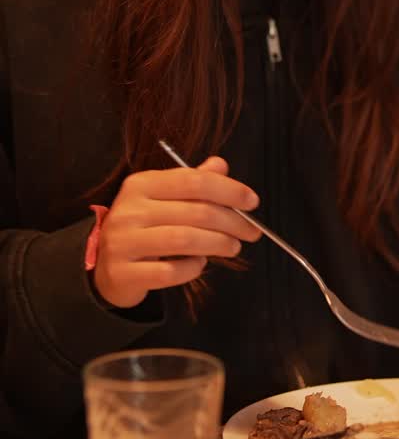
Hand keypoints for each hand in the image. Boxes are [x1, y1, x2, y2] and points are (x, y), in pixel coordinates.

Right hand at [93, 156, 260, 308]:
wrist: (107, 266)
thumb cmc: (143, 228)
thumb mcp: (163, 198)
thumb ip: (191, 182)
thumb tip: (220, 165)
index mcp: (141, 185)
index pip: (193, 180)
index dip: (229, 190)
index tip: (252, 202)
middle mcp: (129, 210)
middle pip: (195, 211)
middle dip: (232, 222)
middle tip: (251, 232)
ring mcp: (123, 242)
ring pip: (184, 240)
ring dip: (218, 244)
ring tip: (232, 247)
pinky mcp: (123, 273)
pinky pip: (169, 271)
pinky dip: (192, 268)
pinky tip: (199, 264)